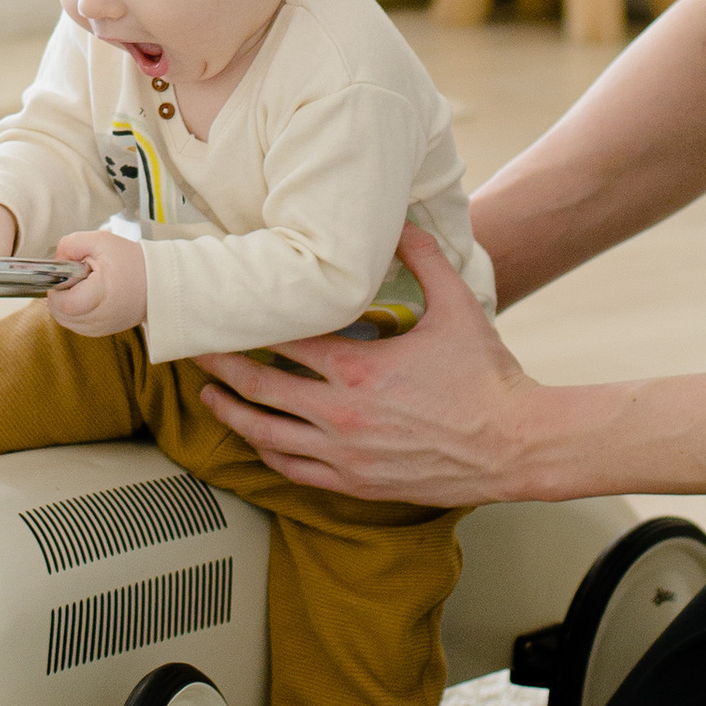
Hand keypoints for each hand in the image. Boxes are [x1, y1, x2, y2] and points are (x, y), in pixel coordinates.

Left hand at [46, 227, 148, 338]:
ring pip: (66, 322)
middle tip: (75, 279)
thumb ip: (71, 244)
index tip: (66, 275)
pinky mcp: (102, 332)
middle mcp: (101, 318)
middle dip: (60, 295)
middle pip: (61, 315)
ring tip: (83, 288)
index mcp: (101, 295)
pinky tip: (86, 298)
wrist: (158, 281)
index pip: (64, 304)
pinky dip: (75, 313)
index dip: (57, 289)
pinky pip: (76, 326)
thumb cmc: (132, 261)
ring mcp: (101, 328)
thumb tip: (57, 260)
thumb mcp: (100, 241)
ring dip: (66, 305)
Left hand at [195, 223, 545, 501]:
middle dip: (220, 363)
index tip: (222, 308)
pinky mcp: (357, 484)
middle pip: (259, 386)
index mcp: (357, 368)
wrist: (514, 445)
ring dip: (232, 413)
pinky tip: (256, 441)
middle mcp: (340, 415)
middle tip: (191, 346)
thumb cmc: (487, 377)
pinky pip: (295, 471)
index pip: (283, 340)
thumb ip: (424, 259)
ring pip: (267, 435)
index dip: (248, 322)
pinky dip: (268, 454)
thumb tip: (402, 221)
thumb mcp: (457, 306)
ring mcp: (345, 455)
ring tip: (208, 395)